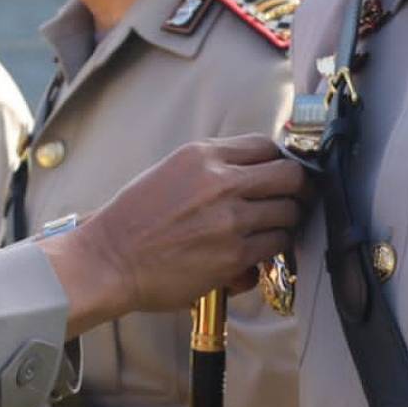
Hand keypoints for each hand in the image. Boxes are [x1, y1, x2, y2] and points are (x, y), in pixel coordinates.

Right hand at [41, 134, 306, 336]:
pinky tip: (254, 254)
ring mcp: (231, 219)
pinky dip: (270, 252)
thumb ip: (212, 166)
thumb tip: (253, 171)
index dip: (279, 161)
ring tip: (268, 230)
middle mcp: (221, 182)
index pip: (266, 146)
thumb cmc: (133, 219)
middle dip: (297, 189)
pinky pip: (275, 247)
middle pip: (290, 177)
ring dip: (283, 224)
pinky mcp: (235, 255)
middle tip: (293, 201)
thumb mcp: (169, 171)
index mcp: (202, 155)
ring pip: (288, 215)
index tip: (280, 175)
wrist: (110, 260)